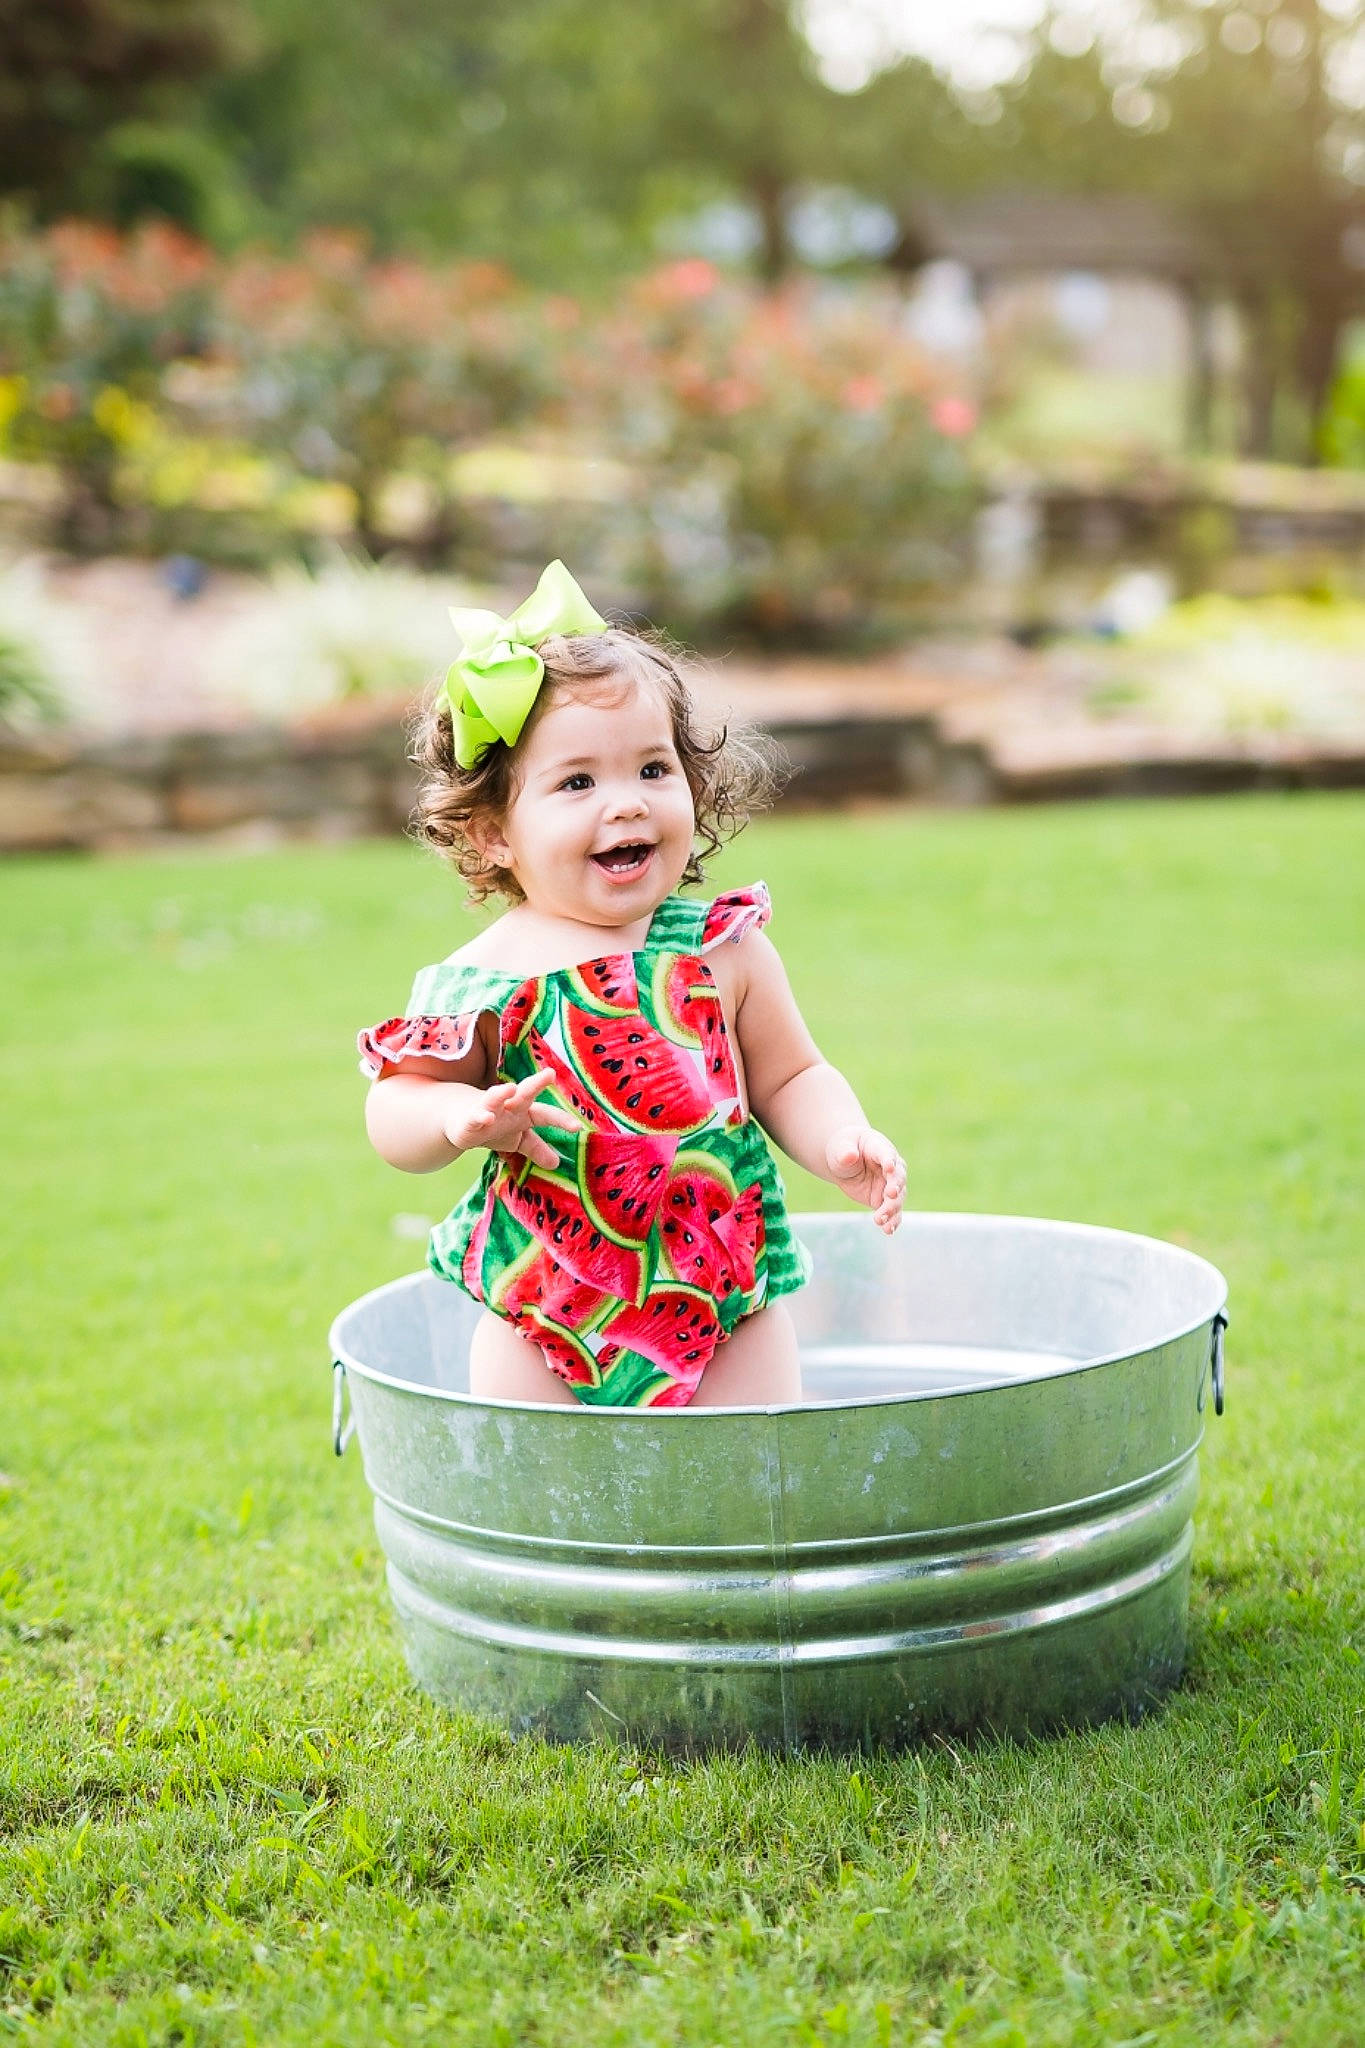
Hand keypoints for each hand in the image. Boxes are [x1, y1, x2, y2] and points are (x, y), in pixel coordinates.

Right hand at [444, 1068, 580, 1170]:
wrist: (461, 1121)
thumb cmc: (495, 1127)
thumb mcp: (517, 1139)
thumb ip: (536, 1149)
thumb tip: (556, 1164)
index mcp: (524, 1112)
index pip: (545, 1115)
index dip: (561, 1120)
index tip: (577, 1127)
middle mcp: (508, 1107)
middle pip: (524, 1094)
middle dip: (536, 1084)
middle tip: (550, 1074)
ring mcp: (488, 1110)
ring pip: (496, 1098)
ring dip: (502, 1093)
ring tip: (511, 1088)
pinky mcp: (470, 1119)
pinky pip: (476, 1117)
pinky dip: (481, 1116)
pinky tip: (486, 1118)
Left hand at [826, 1124, 905, 1235]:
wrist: (844, 1161)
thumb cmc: (844, 1148)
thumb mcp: (841, 1148)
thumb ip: (845, 1152)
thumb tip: (849, 1156)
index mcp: (880, 1148)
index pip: (887, 1154)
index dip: (889, 1161)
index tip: (889, 1168)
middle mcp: (891, 1167)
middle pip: (898, 1178)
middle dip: (895, 1186)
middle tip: (890, 1195)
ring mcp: (890, 1185)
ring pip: (897, 1198)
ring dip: (892, 1209)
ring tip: (881, 1219)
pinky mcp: (884, 1200)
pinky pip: (892, 1212)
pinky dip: (892, 1221)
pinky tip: (888, 1230)